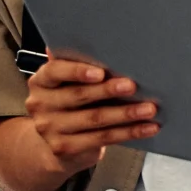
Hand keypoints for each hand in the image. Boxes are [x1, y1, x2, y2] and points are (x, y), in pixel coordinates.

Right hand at [20, 55, 157, 173]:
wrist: (57, 143)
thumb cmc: (72, 103)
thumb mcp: (70, 83)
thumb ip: (80, 66)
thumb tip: (106, 43)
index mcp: (42, 82)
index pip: (55, 71)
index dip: (77, 71)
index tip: (101, 72)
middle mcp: (40, 104)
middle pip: (79, 95)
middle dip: (108, 90)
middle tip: (133, 86)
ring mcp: (50, 128)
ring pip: (95, 118)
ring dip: (126, 113)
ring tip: (150, 109)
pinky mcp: (65, 148)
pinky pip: (103, 138)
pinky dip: (129, 132)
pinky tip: (149, 127)